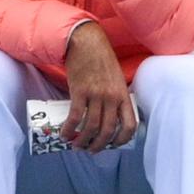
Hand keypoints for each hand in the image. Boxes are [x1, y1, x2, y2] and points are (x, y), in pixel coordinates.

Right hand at [62, 22, 137, 153]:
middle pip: (108, 130)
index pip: (129, 125)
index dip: (122, 139)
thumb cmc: (100, 59)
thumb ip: (115, 95)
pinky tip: (65, 134)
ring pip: (91, 126)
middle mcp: (111, 97)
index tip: (113, 145)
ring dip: (83, 140)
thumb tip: (108, 112)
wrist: (86, 44)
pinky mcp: (79, 91)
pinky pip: (75, 116)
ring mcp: (96, 95)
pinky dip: (70, 129)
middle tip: (91, 150)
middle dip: (99, 145)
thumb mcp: (116, 78)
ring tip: (77, 145)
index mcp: (123, 95)